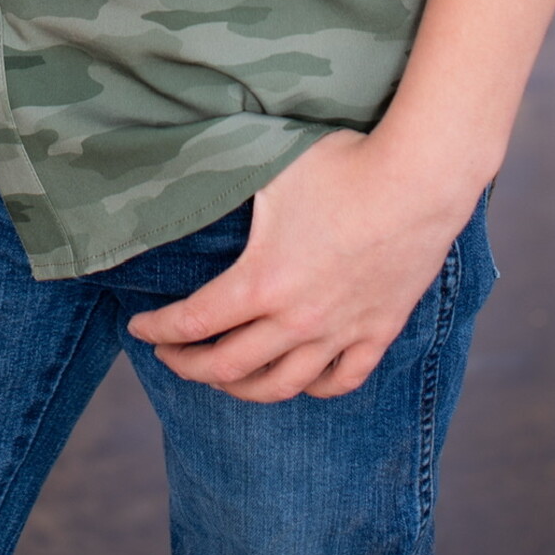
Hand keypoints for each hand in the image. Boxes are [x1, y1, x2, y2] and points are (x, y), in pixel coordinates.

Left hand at [126, 130, 479, 402]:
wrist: (417, 181)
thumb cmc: (341, 166)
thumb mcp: (269, 172)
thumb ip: (227, 187)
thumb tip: (188, 180)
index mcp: (261, 282)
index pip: (194, 321)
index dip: (159, 330)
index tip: (138, 330)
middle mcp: (296, 320)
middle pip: (228, 367)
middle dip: (189, 366)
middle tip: (170, 356)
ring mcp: (339, 333)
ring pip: (282, 386)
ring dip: (242, 388)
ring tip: (223, 377)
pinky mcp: (377, 333)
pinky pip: (340, 381)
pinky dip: (313, 388)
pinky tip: (298, 380)